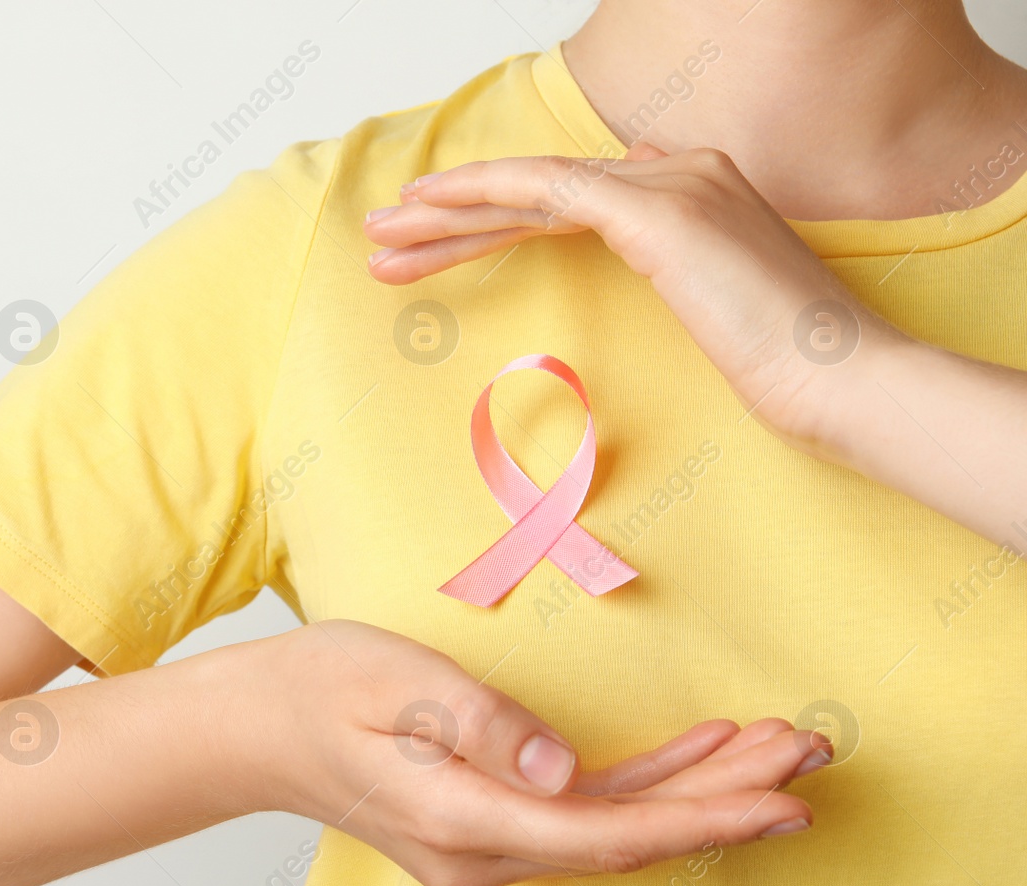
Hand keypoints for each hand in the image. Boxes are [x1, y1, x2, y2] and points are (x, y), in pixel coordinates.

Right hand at [255, 621, 828, 885]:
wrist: (255, 728)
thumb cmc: (319, 689)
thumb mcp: (394, 681)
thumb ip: (481, 724)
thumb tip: (562, 770)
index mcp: (461, 818)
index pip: (606, 831)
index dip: (702, 816)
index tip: (781, 799)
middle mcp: (481, 852)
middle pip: (628, 836)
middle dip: (724, 799)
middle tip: (810, 754)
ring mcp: (483, 847)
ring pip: (615, 829)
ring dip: (696, 791)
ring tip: (776, 752)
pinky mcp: (486, 826)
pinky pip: (583, 816)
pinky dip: (647, 787)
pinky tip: (699, 758)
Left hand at [362, 145, 901, 445]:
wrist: (838, 379)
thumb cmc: (784, 368)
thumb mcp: (717, 314)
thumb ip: (674, 273)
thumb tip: (632, 248)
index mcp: (691, 192)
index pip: (566, 201)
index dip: (493, 223)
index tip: (433, 251)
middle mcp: (679, 172)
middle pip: (539, 192)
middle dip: (454, 217)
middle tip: (384, 239)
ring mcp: (672, 184)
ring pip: (531, 188)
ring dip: (449, 212)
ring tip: (382, 238)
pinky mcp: (658, 212)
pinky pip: (548, 188)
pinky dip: (486, 194)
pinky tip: (433, 209)